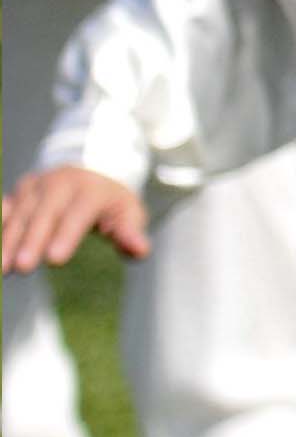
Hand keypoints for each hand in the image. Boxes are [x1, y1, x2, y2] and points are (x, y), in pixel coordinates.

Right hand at [1, 166, 148, 272]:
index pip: (78, 214)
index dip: (66, 236)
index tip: (55, 260)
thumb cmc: (110, 201)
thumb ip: (131, 233)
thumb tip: (140, 250)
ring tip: (2, 268)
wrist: (91, 168)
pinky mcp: (20, 190)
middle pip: (44, 214)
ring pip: (20, 214)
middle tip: (22, 268)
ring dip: (8, 240)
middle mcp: (60, 183)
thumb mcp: (128, 213)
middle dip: (32, 241)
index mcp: (91, 190)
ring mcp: (37, 185)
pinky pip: (5, 208)